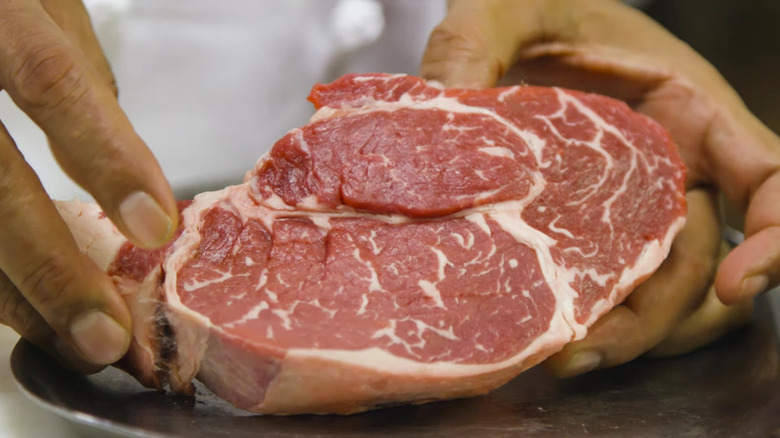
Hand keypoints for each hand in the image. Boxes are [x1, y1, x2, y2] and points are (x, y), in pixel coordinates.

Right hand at [0, 0, 176, 370]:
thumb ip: (71, 71)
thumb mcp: (38, 1)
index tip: (154, 226)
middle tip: (102, 335)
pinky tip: (13, 302)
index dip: (104, 155)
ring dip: (7, 292)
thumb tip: (116, 157)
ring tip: (61, 338)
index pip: (49, 79)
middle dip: (47, 270)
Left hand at [420, 0, 776, 374]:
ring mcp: (632, 205)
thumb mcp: (504, 8)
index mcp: (687, 109)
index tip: (739, 282)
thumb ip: (474, 47)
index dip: (776, 238)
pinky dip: (595, 319)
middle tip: (585, 347)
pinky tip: (545, 333)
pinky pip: (613, 288)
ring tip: (561, 354)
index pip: (770, 181)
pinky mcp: (586, 228)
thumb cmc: (532, 2)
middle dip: (659, 319)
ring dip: (627, 335)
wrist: (513, 20)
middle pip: (701, 265)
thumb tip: (443, 105)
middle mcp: (674, 168)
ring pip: (662, 293)